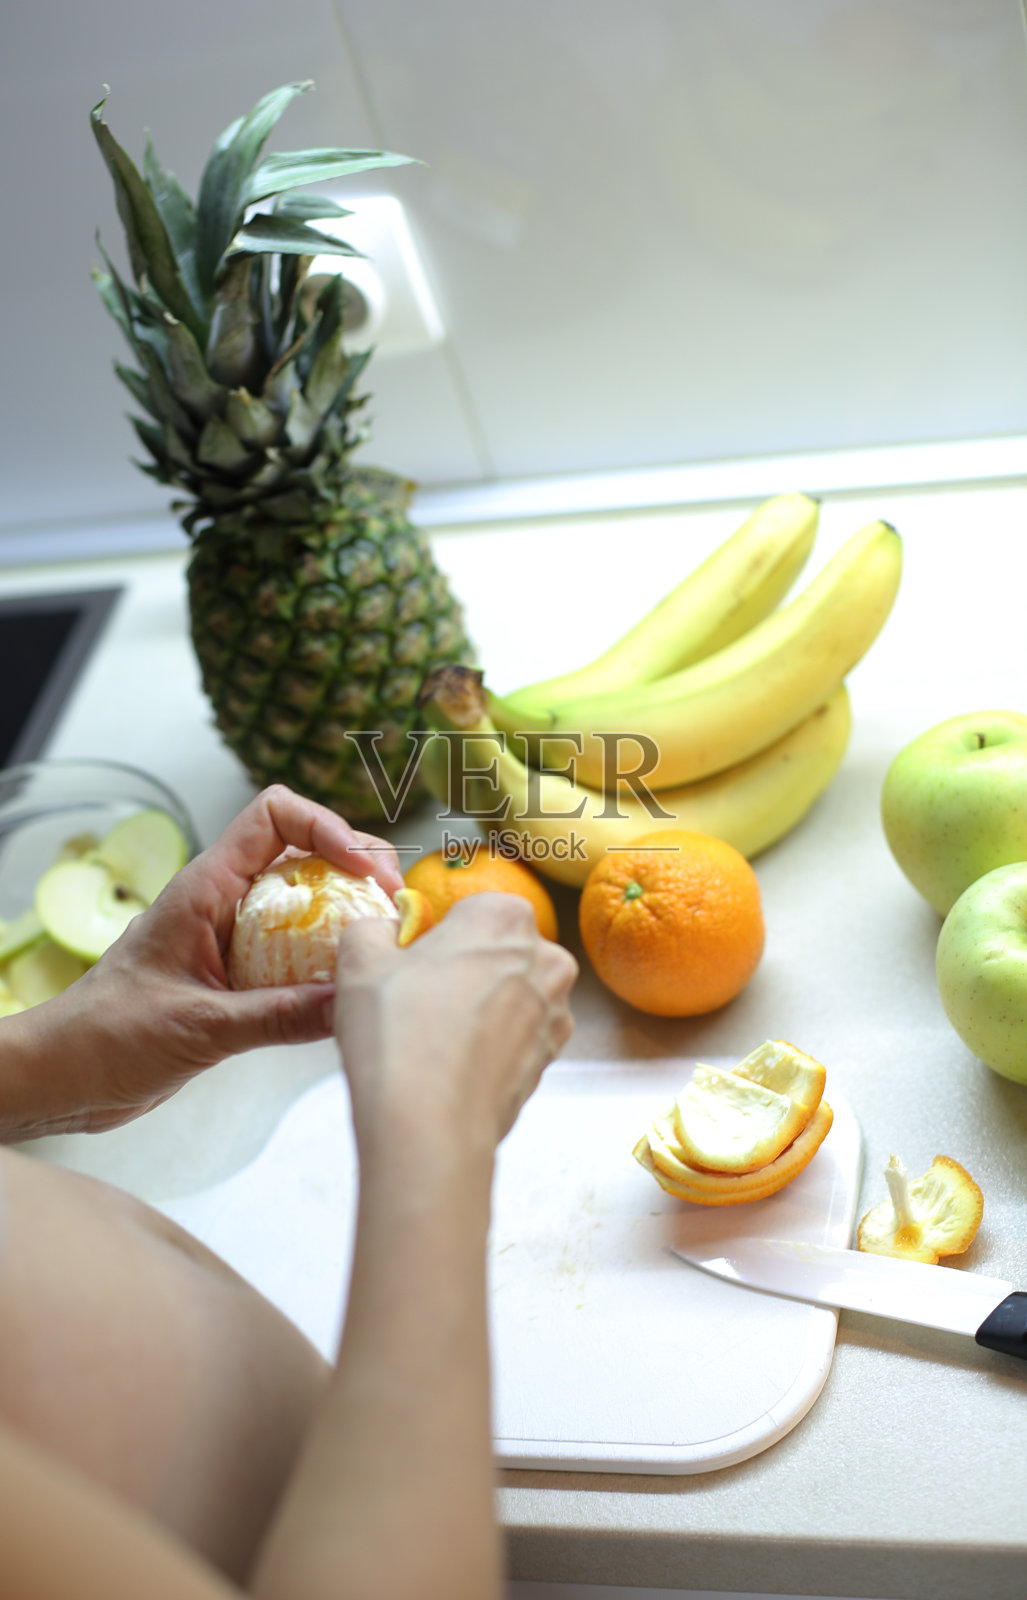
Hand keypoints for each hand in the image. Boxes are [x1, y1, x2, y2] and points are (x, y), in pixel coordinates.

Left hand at [4, 785, 404, 1137]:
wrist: (66, 1075)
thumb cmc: (109, 1037)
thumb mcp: (199, 1027)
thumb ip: (276, 1017)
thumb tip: (352, 1004)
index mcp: (207, 888)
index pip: (274, 815)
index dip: (327, 826)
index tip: (364, 869)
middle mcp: (224, 901)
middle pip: (305, 851)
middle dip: (356, 867)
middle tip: (392, 908)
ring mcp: (234, 936)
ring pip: (306, 901)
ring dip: (347, 914)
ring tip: (384, 945)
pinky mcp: (239, 974)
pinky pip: (297, 950)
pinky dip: (328, 960)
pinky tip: (349, 990)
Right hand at [332, 892, 577, 1164]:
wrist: (430, 1127)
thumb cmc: (398, 1034)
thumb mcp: (359, 959)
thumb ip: (372, 927)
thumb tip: (384, 930)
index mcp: (505, 916)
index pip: (467, 910)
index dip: (433, 938)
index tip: (409, 966)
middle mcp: (546, 957)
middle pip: (494, 951)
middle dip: (461, 970)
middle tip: (416, 1003)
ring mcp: (556, 1011)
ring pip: (508, 995)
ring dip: (478, 1008)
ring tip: (433, 1040)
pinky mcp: (552, 1058)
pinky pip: (515, 1036)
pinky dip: (490, 1045)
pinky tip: (454, 1066)